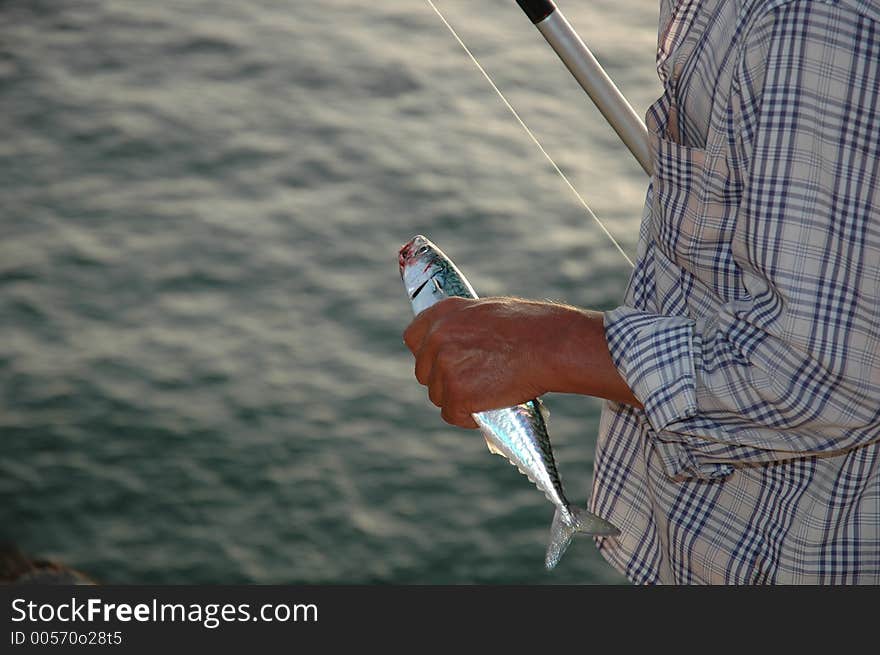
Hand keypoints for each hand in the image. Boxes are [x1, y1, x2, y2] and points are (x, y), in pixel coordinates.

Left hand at [403, 297, 641, 428]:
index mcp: (443, 314)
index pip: (413, 338)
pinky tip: (488, 408)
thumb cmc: (531, 327)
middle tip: (471, 384)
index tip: (439, 363)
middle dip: (443, 381)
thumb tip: (457, 344)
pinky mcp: (457, 394)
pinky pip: (453, 415)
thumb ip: (463, 326)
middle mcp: (437, 338)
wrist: (549, 345)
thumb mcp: (488, 312)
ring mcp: (445, 367)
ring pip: (438, 396)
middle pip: (424, 373)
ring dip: (458, 400)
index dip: (426, 354)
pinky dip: (469, 418)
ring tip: (488, 394)